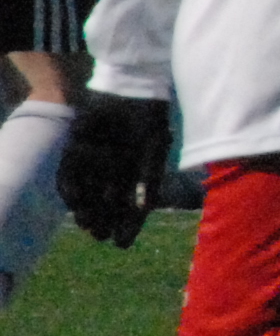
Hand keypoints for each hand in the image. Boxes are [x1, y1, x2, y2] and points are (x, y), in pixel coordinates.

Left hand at [59, 90, 172, 247]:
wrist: (129, 92)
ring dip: (86, 210)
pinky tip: (73, 200)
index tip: (122, 243)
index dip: (127, 226)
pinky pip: (68, 174)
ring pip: (87, 194)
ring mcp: (95, 164)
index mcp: (135, 177)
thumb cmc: (149, 120)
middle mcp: (115, 173)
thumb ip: (150, 179)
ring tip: (85, 223)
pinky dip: (69, 188)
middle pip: (107, 205)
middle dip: (103, 221)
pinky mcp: (76, 151)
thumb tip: (144, 207)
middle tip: (99, 235)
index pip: (131, 208)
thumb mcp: (154, 150)